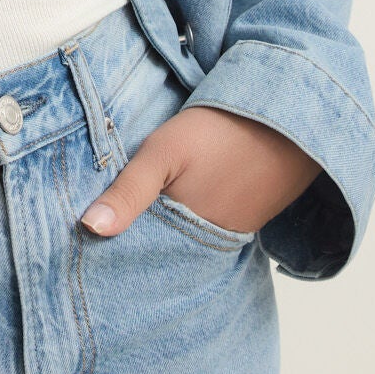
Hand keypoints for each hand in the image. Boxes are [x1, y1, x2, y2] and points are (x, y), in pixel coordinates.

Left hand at [79, 106, 320, 238]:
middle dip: (136, 245)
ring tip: (130, 222)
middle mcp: (211, 243)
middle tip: (102, 235)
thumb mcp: (164, 152)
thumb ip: (129, 192)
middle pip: (162, 251)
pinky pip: (206, 228)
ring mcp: (231, 231)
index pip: (142, 256)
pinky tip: (173, 207)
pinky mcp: (246, 216)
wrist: (289, 117)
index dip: (115, 252)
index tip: (85, 245)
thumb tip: (89, 228)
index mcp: (187, 233)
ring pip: (183, 240)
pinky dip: (187, 221)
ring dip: (161, 232)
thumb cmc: (221, 131)